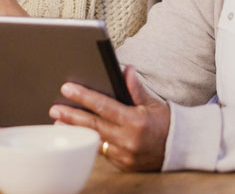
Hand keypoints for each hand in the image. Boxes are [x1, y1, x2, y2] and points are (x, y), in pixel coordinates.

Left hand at [48, 66, 169, 171]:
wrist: (180, 148)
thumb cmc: (166, 122)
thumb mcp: (153, 102)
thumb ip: (136, 88)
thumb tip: (125, 69)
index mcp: (135, 121)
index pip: (104, 106)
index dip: (84, 97)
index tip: (68, 89)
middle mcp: (128, 140)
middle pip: (93, 125)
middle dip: (71, 116)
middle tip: (54, 108)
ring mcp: (124, 155)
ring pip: (94, 141)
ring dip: (75, 131)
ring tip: (58, 123)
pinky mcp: (123, 165)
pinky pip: (102, 152)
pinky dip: (90, 142)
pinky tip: (77, 135)